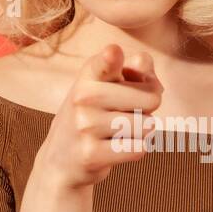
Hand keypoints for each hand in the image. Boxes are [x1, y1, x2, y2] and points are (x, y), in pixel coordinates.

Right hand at [33, 43, 163, 190]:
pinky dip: (136, 149)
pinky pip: (138, 149)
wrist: (61, 158)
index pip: (106, 62)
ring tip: (120, 131)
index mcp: (90, 74)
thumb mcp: (108, 85)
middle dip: (151, 108)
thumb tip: (148, 69)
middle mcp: (84, 97)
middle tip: (130, 111)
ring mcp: (86, 126)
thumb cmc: (95, 114)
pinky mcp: (90, 154)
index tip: (113, 53)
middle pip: (151, 99)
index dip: (111, 57)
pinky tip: (117, 147)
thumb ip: (135, 70)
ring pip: (146, 126)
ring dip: (142, 131)